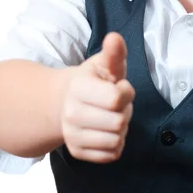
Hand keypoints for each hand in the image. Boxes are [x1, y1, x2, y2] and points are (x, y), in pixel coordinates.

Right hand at [60, 32, 134, 163]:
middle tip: (115, 104)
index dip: (126, 93)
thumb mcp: (105, 63)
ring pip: (116, 140)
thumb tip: (115, 38)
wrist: (67, 101)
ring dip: (121, 129)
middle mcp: (71, 113)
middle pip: (118, 123)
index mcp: (79, 87)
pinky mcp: (77, 153)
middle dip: (124, 112)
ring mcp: (72, 135)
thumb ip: (114, 53)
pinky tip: (106, 130)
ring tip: (110, 115)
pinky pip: (111, 155)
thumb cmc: (94, 80)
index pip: (116, 99)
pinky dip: (115, 144)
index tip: (119, 87)